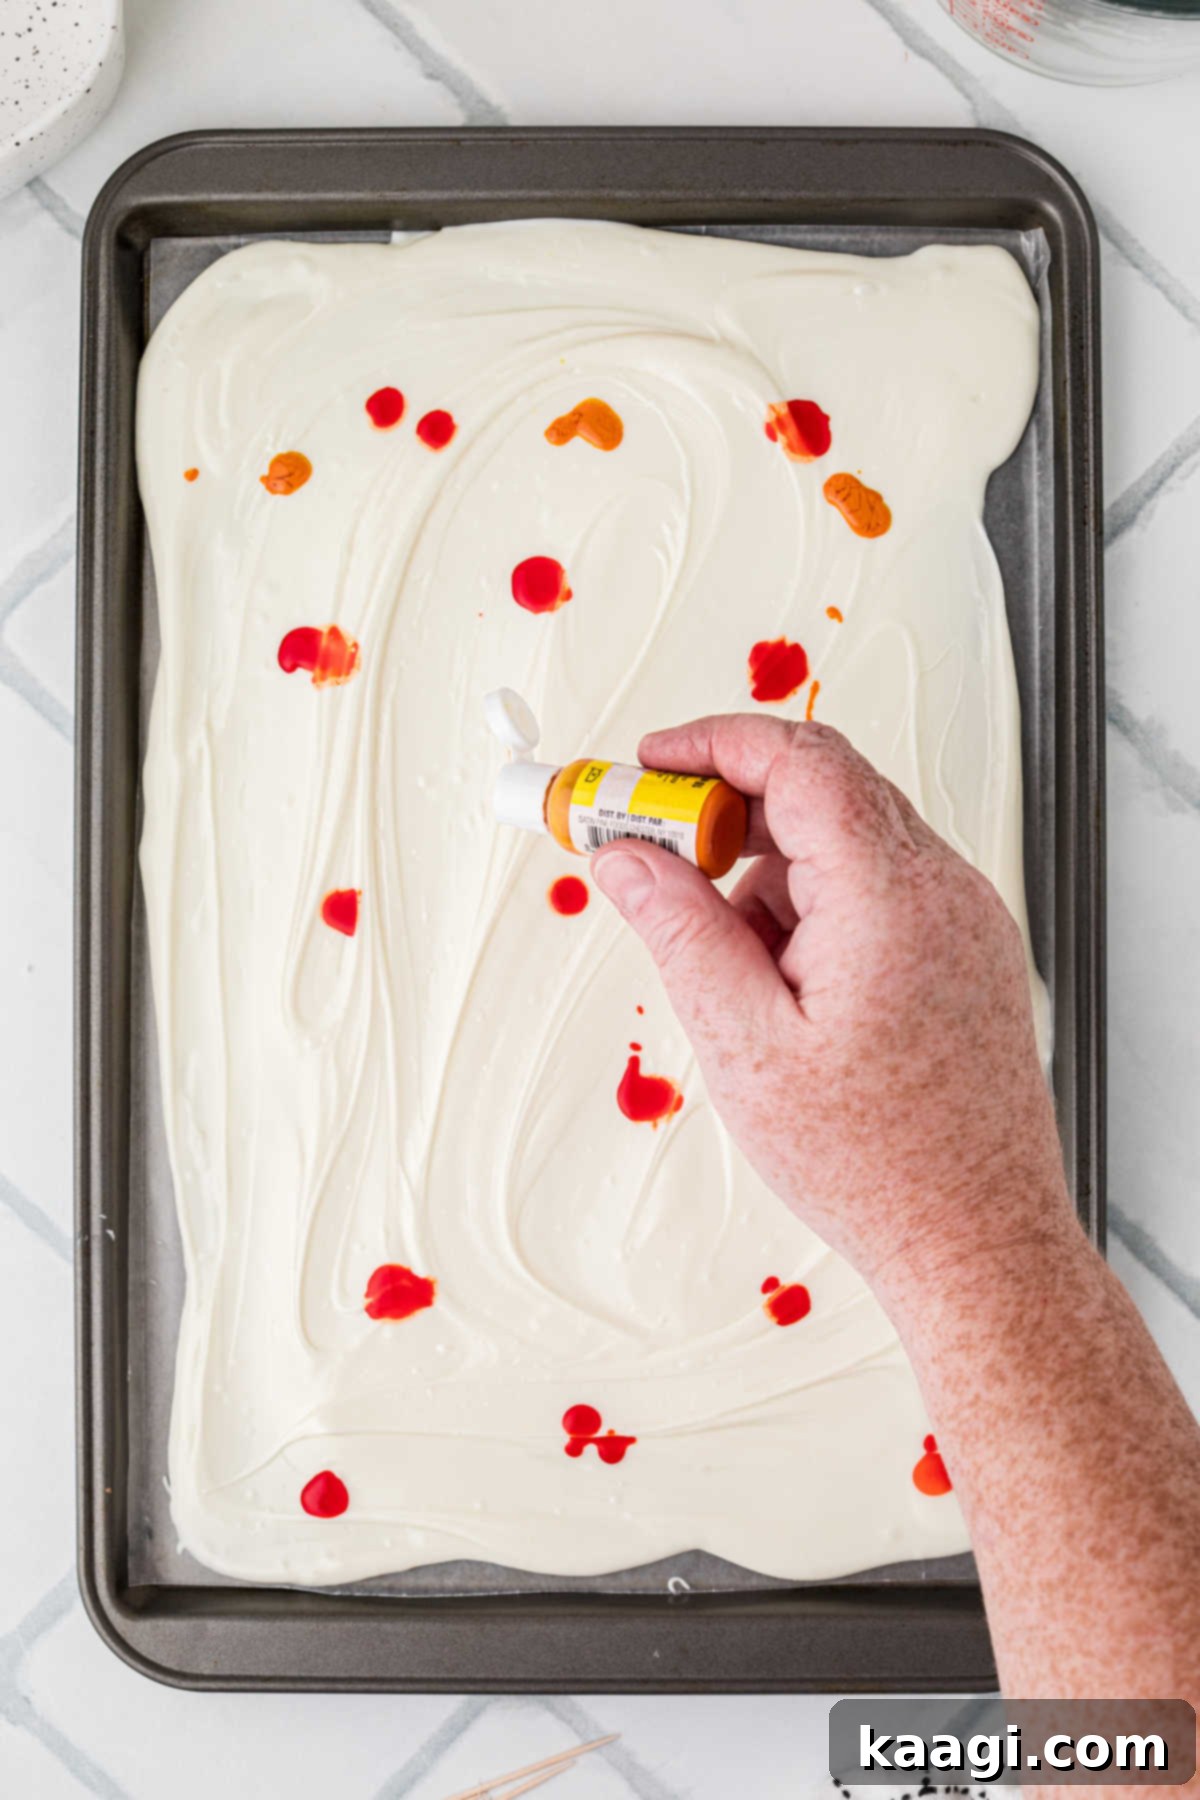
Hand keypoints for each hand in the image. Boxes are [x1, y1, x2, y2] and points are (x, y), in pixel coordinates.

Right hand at [592, 715, 1074, 1291]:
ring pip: (842, 845)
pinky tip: (791, 1000)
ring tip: (746, 992)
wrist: (977, 1240)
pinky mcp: (965, 947)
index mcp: (890, 898)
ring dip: (770, 881)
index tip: (644, 766)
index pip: (798, 759)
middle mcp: (942, 889)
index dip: (710, 745)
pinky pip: (874, 889)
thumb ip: (680, 930)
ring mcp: (964, 916)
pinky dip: (814, 913)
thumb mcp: (744, 1046)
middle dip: (727, 818)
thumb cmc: (876, 1163)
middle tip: (656, 865)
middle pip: (820, 792)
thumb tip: (626, 857)